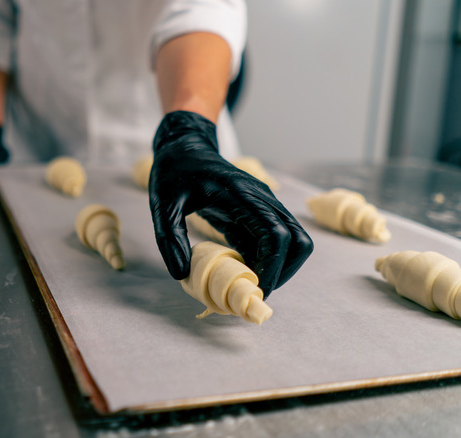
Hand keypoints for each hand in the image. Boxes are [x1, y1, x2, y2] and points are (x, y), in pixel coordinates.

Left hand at [148, 111, 312, 295]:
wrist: (184, 149)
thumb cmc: (173, 172)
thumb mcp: (163, 204)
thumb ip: (170, 238)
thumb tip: (182, 274)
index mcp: (241, 195)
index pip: (275, 234)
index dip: (272, 267)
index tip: (252, 288)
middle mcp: (261, 199)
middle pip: (298, 241)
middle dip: (283, 271)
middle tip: (253, 289)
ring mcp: (263, 205)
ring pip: (293, 241)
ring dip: (278, 267)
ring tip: (247, 281)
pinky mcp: (257, 213)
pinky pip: (273, 241)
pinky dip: (265, 259)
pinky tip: (241, 269)